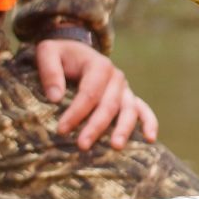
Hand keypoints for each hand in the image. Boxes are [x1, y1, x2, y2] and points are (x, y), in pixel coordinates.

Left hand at [36, 39, 158, 151]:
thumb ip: (50, 71)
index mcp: (99, 65)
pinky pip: (143, 110)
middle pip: (109, 104)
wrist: (75, 52)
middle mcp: (116, 77)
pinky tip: (150, 139)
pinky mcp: (129, 97)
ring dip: (124, 129)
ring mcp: (125, 88)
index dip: (76, 112)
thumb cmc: (60, 55)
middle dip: (96, 126)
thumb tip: (56, 98)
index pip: (90, 92)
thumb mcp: (48, 53)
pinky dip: (149, 123)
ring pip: (129, 110)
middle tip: (82, 145)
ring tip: (115, 146)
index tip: (61, 130)